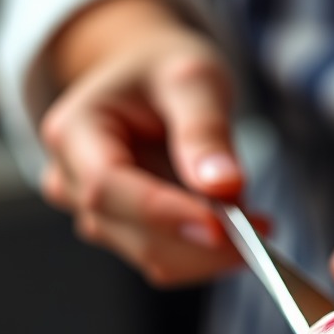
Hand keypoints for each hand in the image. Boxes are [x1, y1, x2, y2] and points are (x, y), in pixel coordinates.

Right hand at [38, 0, 246, 286]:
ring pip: (154, 258)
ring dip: (211, 252)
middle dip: (203, 241)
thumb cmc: (164, 71)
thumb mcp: (192, 78)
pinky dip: (207, 255)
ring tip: (256, 220)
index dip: (163, 213)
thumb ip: (206, 129)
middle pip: (133, 233)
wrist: (148, 84)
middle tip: (263, 226)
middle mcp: (70, 181)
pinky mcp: (122, 237)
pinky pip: (167, 261)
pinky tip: (237, 228)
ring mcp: (93, 215)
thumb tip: (226, 186)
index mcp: (72, 131)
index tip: (221, 228)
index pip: (107, 187)